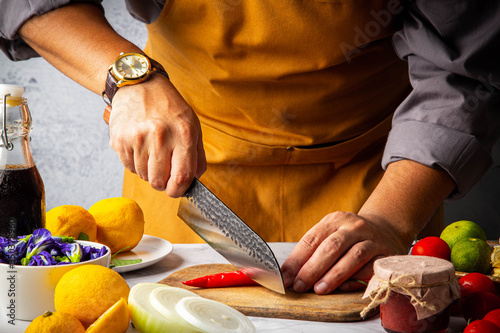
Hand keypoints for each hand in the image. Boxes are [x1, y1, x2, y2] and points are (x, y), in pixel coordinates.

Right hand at [108, 74, 206, 196]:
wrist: (139, 84)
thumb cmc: (169, 107)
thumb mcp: (193, 126)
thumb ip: (197, 156)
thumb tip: (194, 181)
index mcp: (183, 134)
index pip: (181, 177)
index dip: (179, 191)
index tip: (177, 190)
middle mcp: (160, 136)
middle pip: (159, 182)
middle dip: (162, 183)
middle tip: (164, 170)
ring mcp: (137, 138)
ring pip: (143, 176)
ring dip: (148, 171)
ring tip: (152, 151)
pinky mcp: (119, 139)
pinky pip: (129, 167)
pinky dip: (135, 163)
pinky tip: (140, 147)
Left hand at [281, 211, 409, 294]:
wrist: (386, 229)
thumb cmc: (350, 237)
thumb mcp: (331, 235)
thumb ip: (313, 252)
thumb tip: (290, 275)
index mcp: (335, 220)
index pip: (312, 239)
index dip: (296, 260)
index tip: (285, 277)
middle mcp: (354, 226)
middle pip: (331, 247)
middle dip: (312, 268)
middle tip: (299, 286)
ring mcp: (372, 239)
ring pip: (353, 256)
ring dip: (334, 274)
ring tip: (319, 289)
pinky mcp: (386, 254)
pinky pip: (371, 268)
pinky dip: (357, 279)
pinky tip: (344, 288)